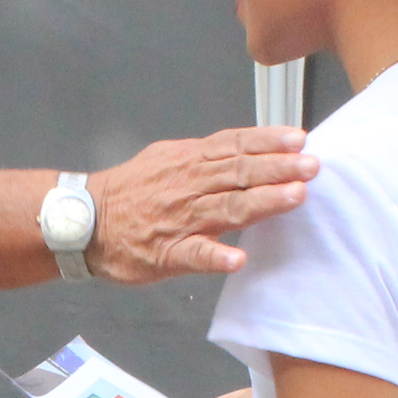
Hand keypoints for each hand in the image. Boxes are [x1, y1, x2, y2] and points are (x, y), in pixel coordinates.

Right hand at [85, 126, 314, 281]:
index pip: (234, 145)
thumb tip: (244, 148)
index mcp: (189, 161)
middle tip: (312, 166)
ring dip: (263, 202)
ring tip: (294, 198)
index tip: (299, 139)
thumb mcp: (167, 159)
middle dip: (278, 168)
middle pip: (239, 172)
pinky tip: (238, 258)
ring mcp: (179, 219)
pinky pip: (194, 254)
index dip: (268, 142)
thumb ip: (204, 157)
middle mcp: (189, 185)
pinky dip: (216, 256)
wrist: (85, 222)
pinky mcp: (167, 252)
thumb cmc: (130, 192)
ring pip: (226, 207)